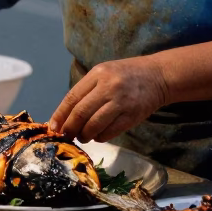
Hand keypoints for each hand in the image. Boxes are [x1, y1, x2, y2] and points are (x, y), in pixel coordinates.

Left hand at [48, 57, 167, 142]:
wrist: (158, 76)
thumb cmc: (126, 74)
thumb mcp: (104, 73)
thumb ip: (86, 90)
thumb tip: (65, 115)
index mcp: (98, 74)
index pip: (72, 98)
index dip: (60, 115)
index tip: (53, 127)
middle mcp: (109, 87)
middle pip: (80, 113)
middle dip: (70, 128)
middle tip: (66, 136)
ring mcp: (121, 102)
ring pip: (93, 125)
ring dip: (84, 135)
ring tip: (83, 136)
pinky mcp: (132, 116)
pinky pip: (109, 132)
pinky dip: (99, 137)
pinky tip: (98, 135)